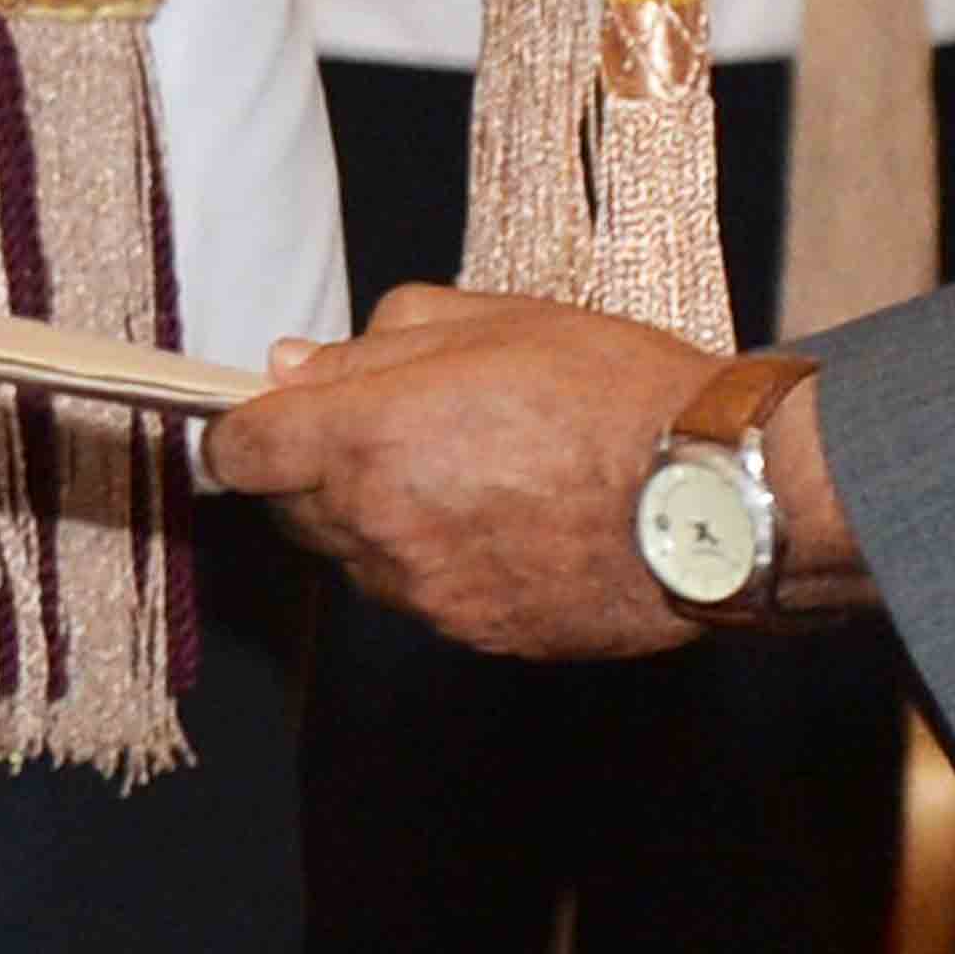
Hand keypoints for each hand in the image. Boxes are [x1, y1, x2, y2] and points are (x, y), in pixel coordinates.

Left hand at [209, 289, 778, 661]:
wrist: (713, 499)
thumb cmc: (614, 394)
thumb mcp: (494, 321)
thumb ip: (377, 341)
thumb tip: (297, 365)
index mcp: (370, 437)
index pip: (241, 453)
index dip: (244, 430)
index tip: (267, 415)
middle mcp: (381, 525)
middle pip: (291, 510)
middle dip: (316, 470)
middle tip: (393, 426)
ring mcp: (426, 591)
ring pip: (356, 557)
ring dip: (380, 517)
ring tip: (470, 469)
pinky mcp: (474, 632)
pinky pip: (421, 594)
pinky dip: (439, 560)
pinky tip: (506, 520)